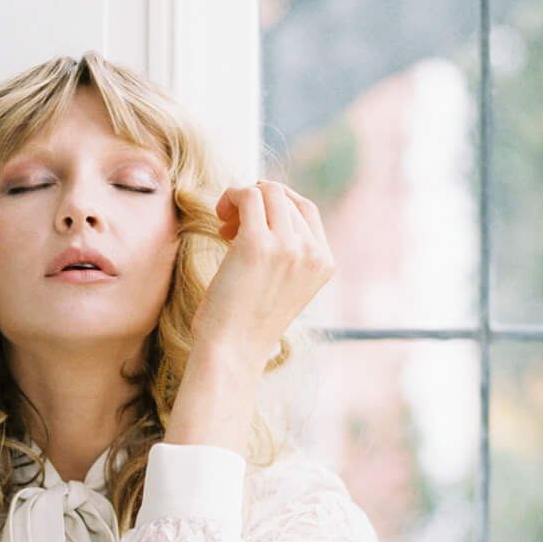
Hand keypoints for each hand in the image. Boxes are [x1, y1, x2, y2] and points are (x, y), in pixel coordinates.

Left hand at [191, 179, 334, 365]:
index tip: (252, 220)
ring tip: (224, 222)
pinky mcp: (256, 243)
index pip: (306, 210)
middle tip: (231, 224)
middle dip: (256, 201)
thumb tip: (264, 204)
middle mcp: (311, 252)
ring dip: (241, 197)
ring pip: (267, 191)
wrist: (233, 350)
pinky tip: (219, 216)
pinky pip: (248, 196)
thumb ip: (288, 251)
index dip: (277, 204)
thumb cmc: (248, 321)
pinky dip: (231, 196)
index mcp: (323, 263)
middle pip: (285, 197)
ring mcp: (287, 246)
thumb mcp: (285, 284)